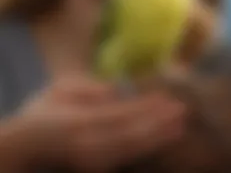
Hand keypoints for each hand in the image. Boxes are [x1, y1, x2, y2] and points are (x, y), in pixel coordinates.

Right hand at [5, 76, 185, 171]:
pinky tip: (162, 138)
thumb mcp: (58, 89)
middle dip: (159, 123)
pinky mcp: (98, 165)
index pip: (120, 115)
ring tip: (180, 125)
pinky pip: (127, 156)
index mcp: (79, 123)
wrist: (24, 148)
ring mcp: (94, 160)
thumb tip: (114, 90)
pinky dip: (147, 147)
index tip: (167, 98)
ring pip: (132, 149)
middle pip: (131, 134)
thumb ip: (86, 88)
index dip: (145, 107)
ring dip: (158, 137)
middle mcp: (89, 144)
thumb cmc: (42, 113)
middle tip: (183, 111)